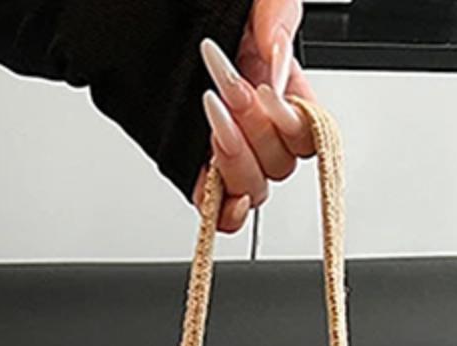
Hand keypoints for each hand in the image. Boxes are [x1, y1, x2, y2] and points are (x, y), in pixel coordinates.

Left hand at [195, 0, 317, 233]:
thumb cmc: (200, 11)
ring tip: (212, 113)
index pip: (310, 134)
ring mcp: (229, 152)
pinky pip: (221, 213)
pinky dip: (225, 212)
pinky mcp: (197, 172)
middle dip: (256, 128)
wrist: (146, 20)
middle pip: (281, 165)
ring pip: (254, 188)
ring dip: (237, 157)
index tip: (265, 93)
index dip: (293, 123)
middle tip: (229, 89)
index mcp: (280, 90)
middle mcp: (259, 127)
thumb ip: (279, 19)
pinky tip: (219, 189)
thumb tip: (279, 59)